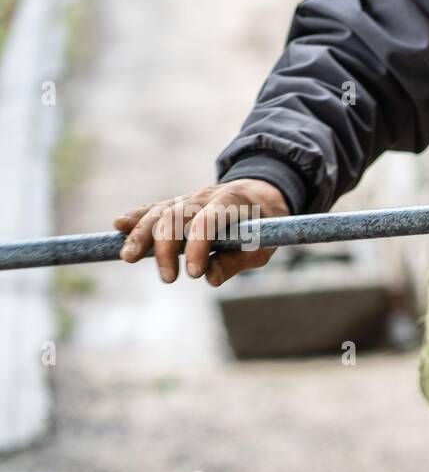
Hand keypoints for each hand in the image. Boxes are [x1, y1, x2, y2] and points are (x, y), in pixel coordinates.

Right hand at [115, 179, 288, 286]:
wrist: (261, 191)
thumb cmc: (265, 223)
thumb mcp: (264, 244)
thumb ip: (239, 260)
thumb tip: (210, 279)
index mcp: (233, 202)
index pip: (208, 220)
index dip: (198, 246)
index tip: (194, 274)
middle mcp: (206, 196)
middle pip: (177, 216)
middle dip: (167, 247)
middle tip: (168, 278)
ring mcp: (189, 198)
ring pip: (160, 212)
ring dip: (142, 234)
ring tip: (128, 257)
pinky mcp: (178, 204)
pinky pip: (155, 209)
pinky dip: (137, 217)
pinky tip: (119, 226)